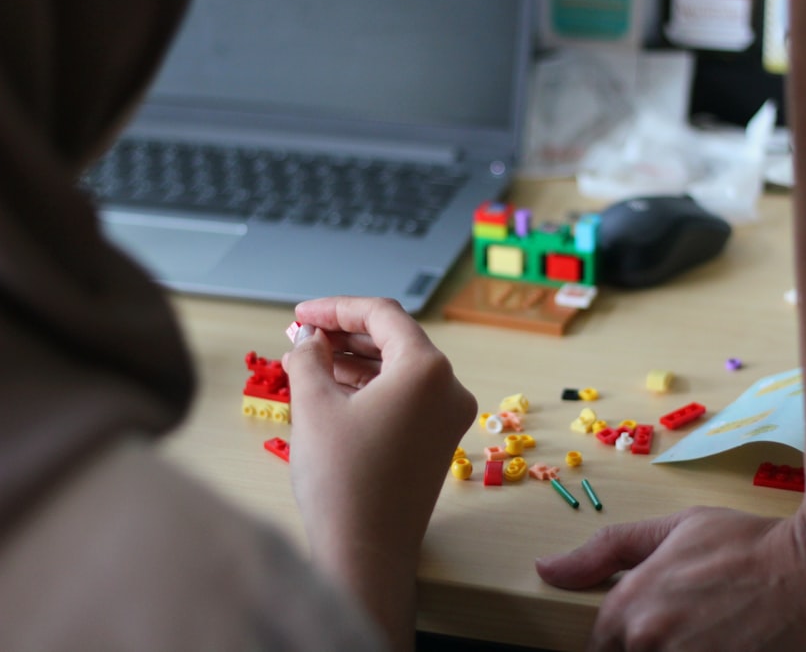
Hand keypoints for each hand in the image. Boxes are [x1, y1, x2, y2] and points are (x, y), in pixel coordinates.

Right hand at [282, 296, 476, 649]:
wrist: (366, 552)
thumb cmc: (341, 479)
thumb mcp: (314, 405)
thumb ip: (309, 357)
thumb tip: (309, 341)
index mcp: (427, 369)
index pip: (382, 316)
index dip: (336, 308)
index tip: (300, 314)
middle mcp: (449, 388)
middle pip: (395, 340)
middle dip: (345, 334)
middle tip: (302, 335)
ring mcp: (448, 417)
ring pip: (400, 370)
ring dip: (357, 361)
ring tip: (310, 361)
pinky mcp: (438, 441)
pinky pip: (406, 397)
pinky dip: (372, 387)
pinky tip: (334, 388)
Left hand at [536, 507, 805, 651]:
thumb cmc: (746, 545)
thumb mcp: (672, 530)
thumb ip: (605, 551)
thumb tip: (546, 568)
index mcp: (631, 611)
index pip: (598, 646)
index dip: (622, 638)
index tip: (652, 628)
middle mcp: (651, 646)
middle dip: (649, 647)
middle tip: (690, 628)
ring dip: (676, 651)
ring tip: (713, 633)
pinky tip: (726, 642)